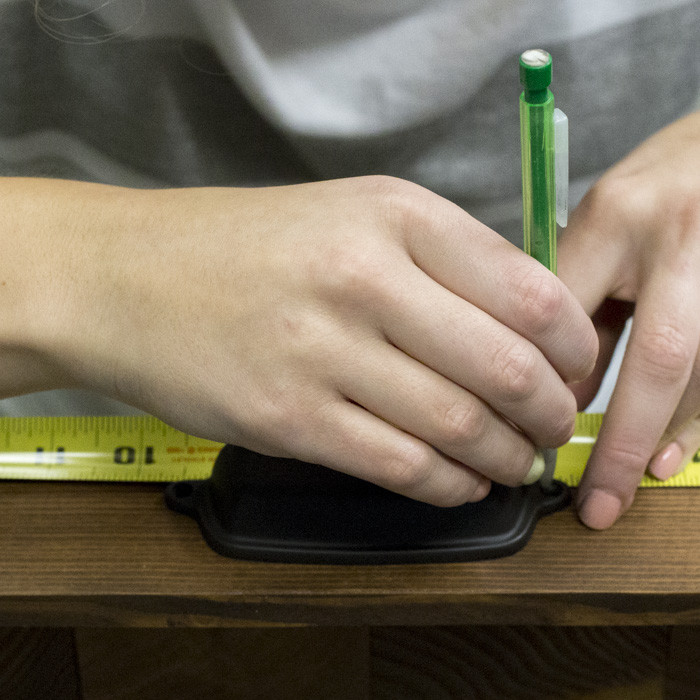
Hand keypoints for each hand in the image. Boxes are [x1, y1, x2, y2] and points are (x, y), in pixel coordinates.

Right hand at [0, 174, 595, 506]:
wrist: (121, 278)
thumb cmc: (244, 248)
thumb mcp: (350, 214)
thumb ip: (440, 259)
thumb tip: (536, 328)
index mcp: (395, 214)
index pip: (532, 290)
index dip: (575, 347)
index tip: (579, 372)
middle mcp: (364, 275)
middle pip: (506, 367)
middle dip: (550, 414)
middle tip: (556, 432)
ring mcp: (323, 350)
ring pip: (459, 426)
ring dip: (505, 458)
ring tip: (515, 463)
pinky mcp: (288, 418)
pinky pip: (401, 466)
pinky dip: (449, 485)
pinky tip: (460, 483)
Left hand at [557, 96, 699, 529]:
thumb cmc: (676, 190)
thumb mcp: (614, 219)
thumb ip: (580, 298)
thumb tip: (548, 397)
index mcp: (620, 209)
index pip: (573, 308)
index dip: (550, 381)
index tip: (528, 437)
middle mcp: (688, 227)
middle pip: (660, 353)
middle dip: (624, 440)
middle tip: (596, 504)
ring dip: (670, 434)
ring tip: (634, 482)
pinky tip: (677, 450)